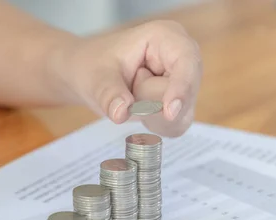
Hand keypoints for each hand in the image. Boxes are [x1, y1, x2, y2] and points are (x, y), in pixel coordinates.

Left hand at [57, 20, 202, 136]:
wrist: (88, 75)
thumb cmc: (93, 67)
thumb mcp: (95, 78)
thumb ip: (109, 94)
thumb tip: (121, 113)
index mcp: (166, 37)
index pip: (187, 62)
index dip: (182, 87)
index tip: (169, 113)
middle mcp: (182, 57)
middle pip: (183, 94)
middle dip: (150, 101)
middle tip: (125, 88)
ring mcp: (183, 81)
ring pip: (180, 114)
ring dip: (150, 114)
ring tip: (130, 95)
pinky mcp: (181, 102)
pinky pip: (175, 125)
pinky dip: (153, 124)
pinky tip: (138, 110)